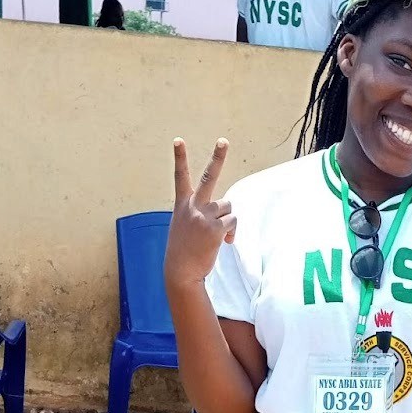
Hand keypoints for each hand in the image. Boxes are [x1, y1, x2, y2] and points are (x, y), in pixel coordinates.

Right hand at [164, 137, 234, 289]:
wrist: (181, 272)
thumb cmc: (184, 251)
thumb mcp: (186, 227)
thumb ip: (202, 215)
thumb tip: (228, 216)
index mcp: (182, 204)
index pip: (180, 177)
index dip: (179, 158)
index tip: (178, 140)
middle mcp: (193, 206)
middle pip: (208, 176)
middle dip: (217, 157)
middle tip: (223, 140)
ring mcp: (204, 216)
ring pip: (228, 206)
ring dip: (227, 220)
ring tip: (216, 235)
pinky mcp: (216, 228)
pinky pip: (233, 222)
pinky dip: (231, 233)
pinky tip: (223, 243)